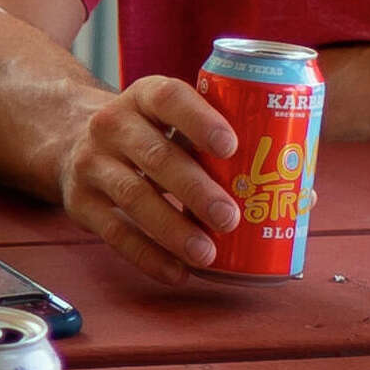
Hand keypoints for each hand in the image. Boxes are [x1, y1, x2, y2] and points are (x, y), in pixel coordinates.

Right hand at [56, 75, 239, 286]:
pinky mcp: (80, 202)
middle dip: (195, 189)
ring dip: (173, 228)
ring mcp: (92, 163)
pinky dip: (148, 255)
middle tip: (230, 218)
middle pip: (155, 155)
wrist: (69, 138)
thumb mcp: (171, 122)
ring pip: (133, 195)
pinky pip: (114, 231)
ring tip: (208, 253)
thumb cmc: (148, 135)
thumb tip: (300, 197)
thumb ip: (224, 151)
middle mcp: (112, 125)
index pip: (168, 98)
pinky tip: (178, 272)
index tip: (231, 146)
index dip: (200, 119)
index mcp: (144, 97)